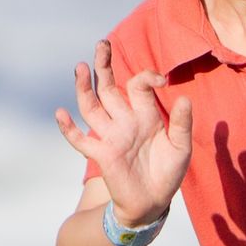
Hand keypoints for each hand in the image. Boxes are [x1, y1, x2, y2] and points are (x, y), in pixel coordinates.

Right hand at [54, 41, 191, 224]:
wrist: (154, 201)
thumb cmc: (168, 172)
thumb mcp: (181, 147)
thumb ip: (182, 123)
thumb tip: (184, 98)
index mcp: (144, 115)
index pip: (138, 86)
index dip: (146, 77)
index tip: (161, 79)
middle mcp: (124, 121)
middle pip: (108, 88)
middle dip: (104, 66)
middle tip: (101, 44)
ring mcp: (110, 136)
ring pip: (91, 107)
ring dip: (84, 88)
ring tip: (81, 67)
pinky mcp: (102, 154)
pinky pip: (80, 140)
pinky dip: (68, 128)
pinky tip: (60, 113)